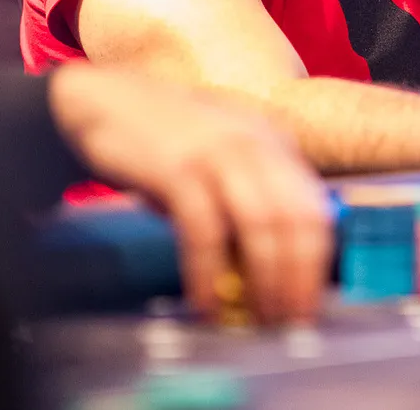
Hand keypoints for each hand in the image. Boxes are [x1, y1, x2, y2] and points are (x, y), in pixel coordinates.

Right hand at [48, 62, 332, 324]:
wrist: (103, 98)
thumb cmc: (164, 138)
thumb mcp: (220, 158)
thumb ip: (248, 199)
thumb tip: (266, 268)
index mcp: (272, 140)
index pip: (315, 208)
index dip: (316, 263)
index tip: (307, 303)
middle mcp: (254, 142)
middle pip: (297, 217)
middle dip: (297, 278)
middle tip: (287, 320)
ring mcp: (216, 151)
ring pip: (262, 223)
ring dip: (264, 279)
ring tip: (256, 316)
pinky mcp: (177, 167)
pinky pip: (205, 230)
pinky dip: (209, 272)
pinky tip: (205, 301)